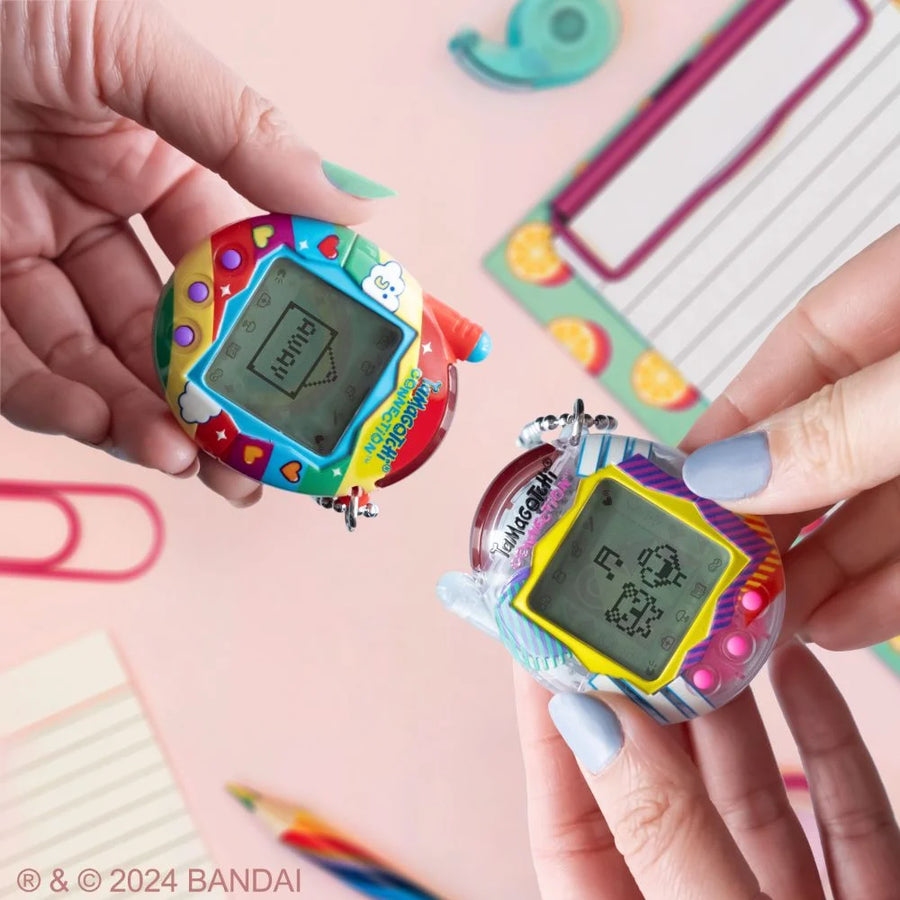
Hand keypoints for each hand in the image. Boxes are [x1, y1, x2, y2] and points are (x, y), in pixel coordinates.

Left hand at [1, 0, 385, 503]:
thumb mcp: (129, 46)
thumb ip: (243, 134)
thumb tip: (354, 208)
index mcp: (147, 159)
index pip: (224, 263)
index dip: (266, 326)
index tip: (304, 380)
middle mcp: (88, 214)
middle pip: (163, 329)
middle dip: (208, 399)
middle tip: (251, 460)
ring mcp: (19, 253)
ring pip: (93, 360)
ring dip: (142, 416)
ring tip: (187, 459)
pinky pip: (10, 361)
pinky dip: (56, 400)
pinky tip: (105, 424)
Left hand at [517, 641, 899, 898]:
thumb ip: (660, 828)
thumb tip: (592, 712)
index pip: (568, 818)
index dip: (554, 722)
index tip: (547, 638)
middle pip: (660, 788)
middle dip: (650, 694)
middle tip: (639, 605)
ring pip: (748, 793)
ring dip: (732, 705)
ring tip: (711, 619)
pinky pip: (843, 819)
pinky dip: (824, 742)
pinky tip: (799, 671)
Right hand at [679, 227, 899, 649]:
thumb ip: (846, 426)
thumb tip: (726, 474)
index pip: (800, 353)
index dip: (733, 421)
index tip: (672, 488)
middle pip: (829, 444)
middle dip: (769, 517)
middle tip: (708, 581)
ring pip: (877, 506)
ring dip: (821, 569)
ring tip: (760, 624)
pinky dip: (888, 588)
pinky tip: (841, 623)